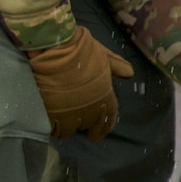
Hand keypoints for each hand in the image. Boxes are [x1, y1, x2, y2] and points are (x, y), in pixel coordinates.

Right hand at [26, 27, 134, 141]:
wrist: (52, 47)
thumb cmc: (80, 50)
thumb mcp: (103, 56)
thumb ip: (116, 66)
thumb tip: (130, 73)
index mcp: (104, 97)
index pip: (108, 119)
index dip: (103, 127)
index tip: (97, 135)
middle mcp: (89, 109)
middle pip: (87, 125)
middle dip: (84, 124)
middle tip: (78, 123)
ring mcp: (69, 112)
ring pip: (70, 129)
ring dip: (68, 126)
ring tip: (63, 123)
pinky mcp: (50, 112)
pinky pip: (53, 127)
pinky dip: (53, 126)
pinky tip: (52, 121)